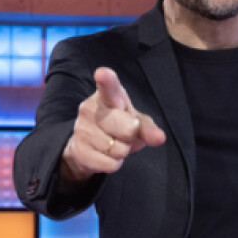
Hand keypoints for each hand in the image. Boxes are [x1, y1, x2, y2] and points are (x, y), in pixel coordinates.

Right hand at [60, 67, 165, 187]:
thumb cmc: (119, 125)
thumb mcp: (137, 122)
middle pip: (126, 128)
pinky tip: (105, 155)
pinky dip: (113, 164)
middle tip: (124, 133)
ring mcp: (81, 129)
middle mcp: (90, 108)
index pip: (108, 87)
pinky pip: (109, 164)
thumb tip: (159, 137)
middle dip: (130, 135)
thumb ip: (148, 128)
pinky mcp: (77, 150)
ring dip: (121, 152)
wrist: (88, 145)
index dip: (106, 80)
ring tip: (113, 143)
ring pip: (118, 149)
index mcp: (107, 95)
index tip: (103, 73)